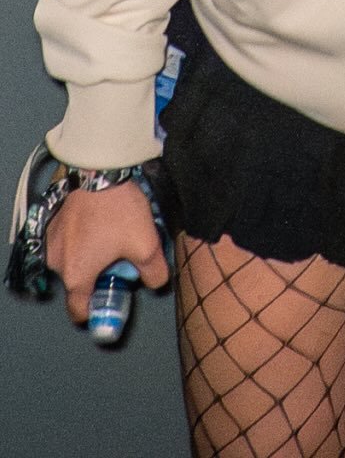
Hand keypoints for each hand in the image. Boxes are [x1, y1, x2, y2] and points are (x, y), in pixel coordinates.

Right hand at [45, 180, 169, 324]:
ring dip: (89, 254)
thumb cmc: (119, 211)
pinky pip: (68, 240)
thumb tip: (155, 282)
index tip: (108, 303)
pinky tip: (101, 223)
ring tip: (112, 237)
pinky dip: (81, 238)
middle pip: (78, 281)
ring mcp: (51, 242)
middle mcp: (57, 263)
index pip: (78, 309)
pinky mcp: (52, 223)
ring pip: (73, 259)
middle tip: (120, 260)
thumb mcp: (147, 245)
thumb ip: (154, 273)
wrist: (101, 171)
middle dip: (98, 275)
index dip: (95, 310)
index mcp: (76, 275)